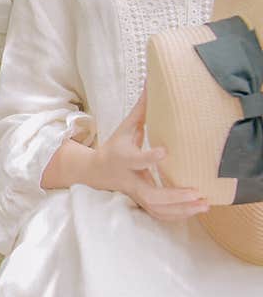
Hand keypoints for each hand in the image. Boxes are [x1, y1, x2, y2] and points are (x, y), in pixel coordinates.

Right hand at [93, 83, 209, 221]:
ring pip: (156, 208)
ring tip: (203, 204)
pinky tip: (195, 210)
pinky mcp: (140, 201)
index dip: (149, 157)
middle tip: (196, 192)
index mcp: (123, 158)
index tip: (165, 151)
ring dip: (181, 209)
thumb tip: (154, 81)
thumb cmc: (114, 146)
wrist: (94, 171)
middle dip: (174, 196)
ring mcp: (135, 193)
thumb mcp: (125, 127)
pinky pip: (158, 214)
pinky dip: (177, 215)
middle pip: (149, 194)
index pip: (135, 159)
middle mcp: (129, 179)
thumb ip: (143, 108)